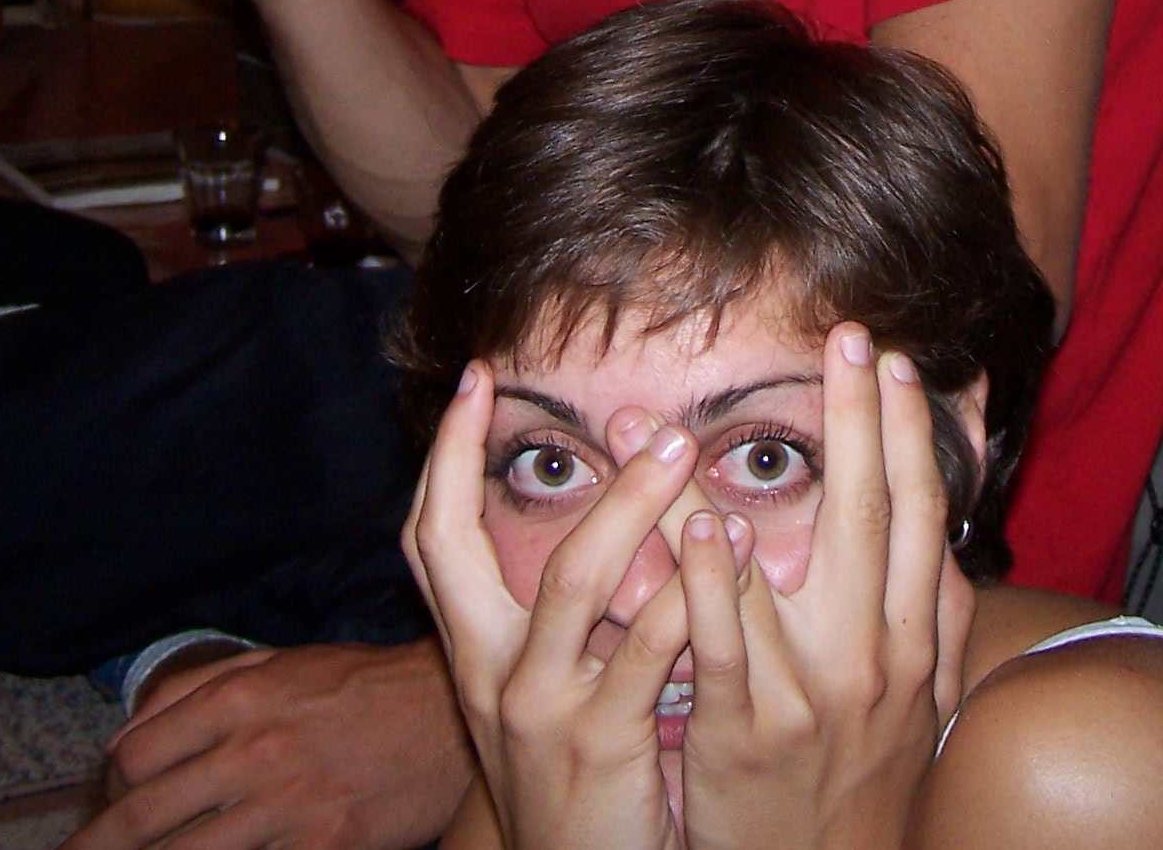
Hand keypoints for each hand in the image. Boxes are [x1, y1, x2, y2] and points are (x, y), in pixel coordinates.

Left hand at [66, 640, 469, 849]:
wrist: (450, 715)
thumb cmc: (362, 687)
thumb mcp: (281, 662)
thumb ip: (199, 691)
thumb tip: (129, 736)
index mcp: (240, 698)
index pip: (135, 757)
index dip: (110, 789)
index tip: (107, 806)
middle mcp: (253, 752)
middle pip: (143, 816)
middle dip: (98, 846)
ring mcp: (286, 807)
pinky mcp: (321, 847)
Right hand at [403, 363, 710, 849]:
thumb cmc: (584, 781)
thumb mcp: (547, 695)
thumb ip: (566, 616)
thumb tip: (612, 514)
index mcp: (476, 653)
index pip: (432, 540)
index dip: (445, 457)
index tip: (474, 381)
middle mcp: (492, 672)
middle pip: (460, 546)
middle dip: (492, 458)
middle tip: (541, 386)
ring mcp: (540, 709)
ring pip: (570, 581)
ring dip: (627, 502)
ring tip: (680, 443)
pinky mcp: (598, 744)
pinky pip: (643, 654)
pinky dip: (686, 590)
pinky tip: (730, 542)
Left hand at [674, 326, 971, 849]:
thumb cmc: (866, 781)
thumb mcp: (923, 701)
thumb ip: (934, 614)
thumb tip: (952, 530)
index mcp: (914, 642)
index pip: (920, 516)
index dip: (911, 435)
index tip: (896, 362)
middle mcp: (874, 658)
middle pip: (872, 516)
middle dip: (861, 421)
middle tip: (848, 340)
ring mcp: (810, 695)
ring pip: (783, 568)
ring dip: (736, 482)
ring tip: (695, 414)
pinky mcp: (745, 733)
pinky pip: (726, 644)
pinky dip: (713, 579)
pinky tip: (696, 522)